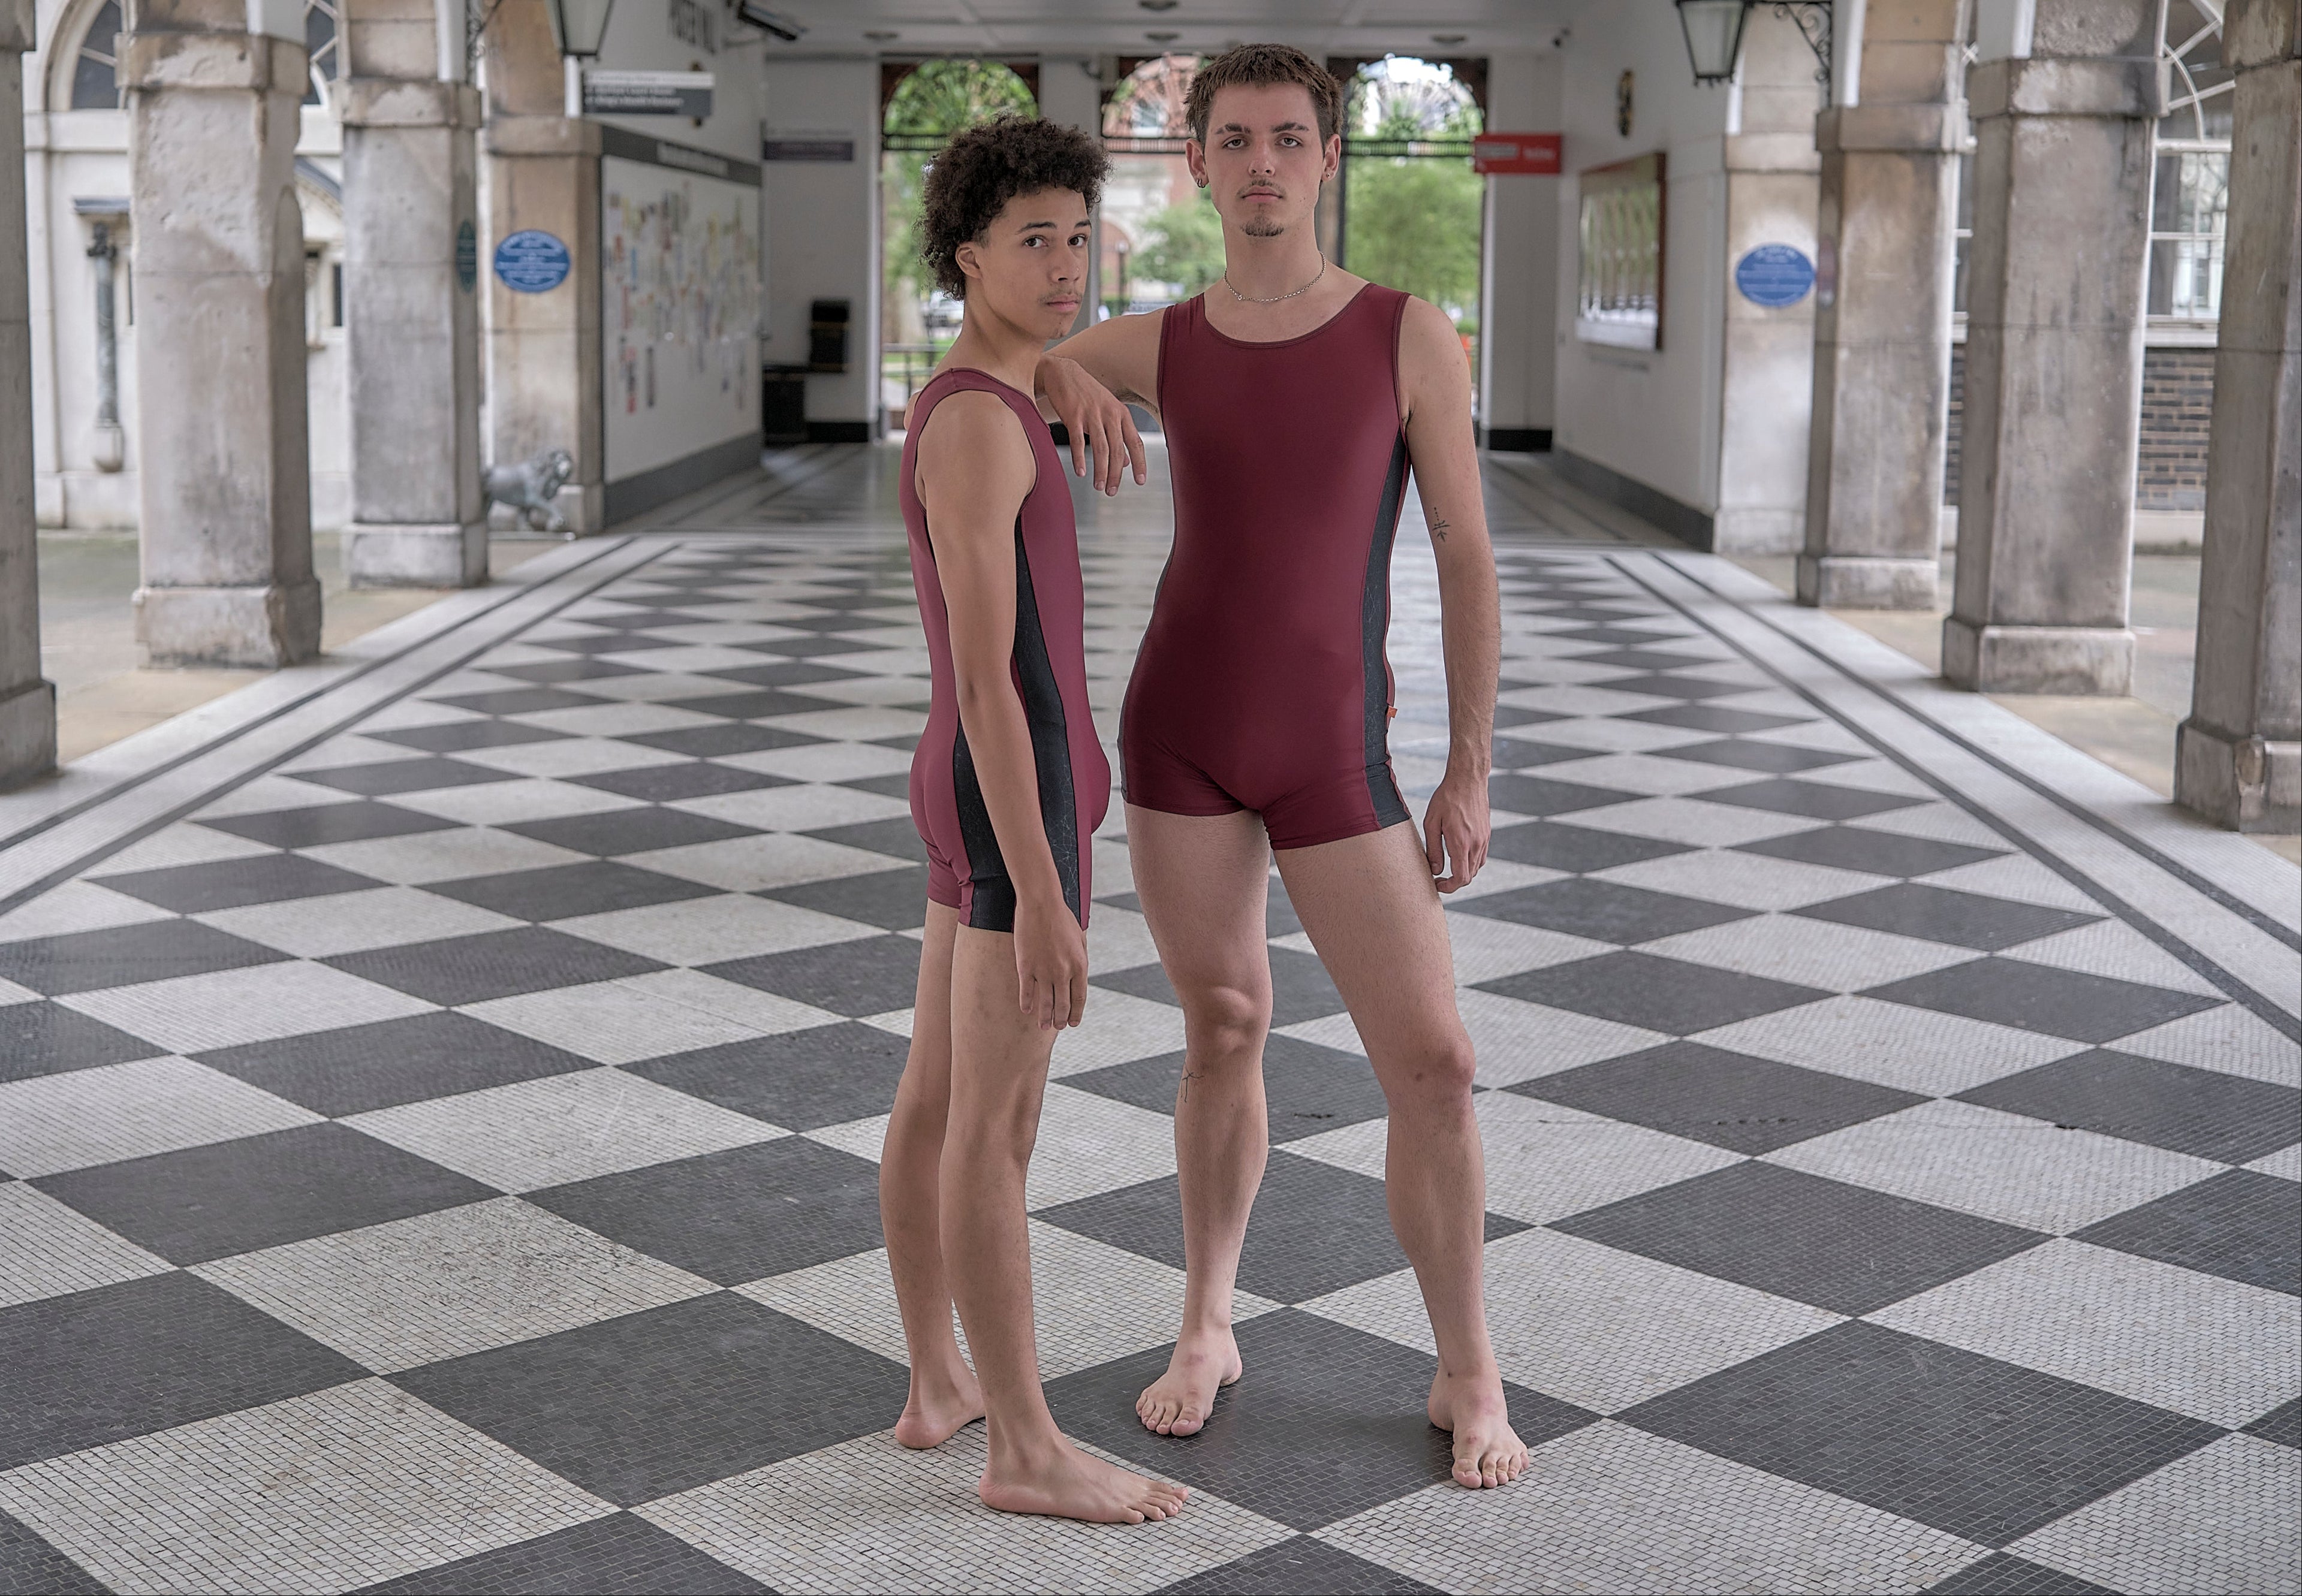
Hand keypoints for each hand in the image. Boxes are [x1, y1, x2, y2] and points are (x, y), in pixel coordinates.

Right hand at [1012, 892, 1088, 1029]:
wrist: (1041, 904)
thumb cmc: (1062, 918)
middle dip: (1060, 1019)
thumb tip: (1079, 975)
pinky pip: (1027, 992)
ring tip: (1043, 1026)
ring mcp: (1044, 971)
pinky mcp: (1026, 967)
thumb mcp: (1080, 938)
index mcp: (1080, 965)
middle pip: (1063, 1005)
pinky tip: (1026, 1010)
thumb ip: (1080, 958)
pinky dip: (1027, 1003)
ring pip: (1045, 1003)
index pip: (1079, 998)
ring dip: (1045, 1017)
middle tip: (1057, 1027)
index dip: (1076, 1013)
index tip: (1073, 1023)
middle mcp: (1063, 972)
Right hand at [1041, 356, 1146, 496]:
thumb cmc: (1086, 394)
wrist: (1062, 373)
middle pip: (1118, 450)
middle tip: (1111, 492)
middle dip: (1116, 474)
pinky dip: (1080, 459)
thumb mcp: (1107, 411)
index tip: (1141, 481)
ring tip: (1099, 487)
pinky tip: (1081, 473)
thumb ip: (1118, 435)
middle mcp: (1110, 414)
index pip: (1136, 442)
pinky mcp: (1073, 414)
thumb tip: (1127, 461)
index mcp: (1121, 414)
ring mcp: (1092, 414)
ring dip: (1101, 471)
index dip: (1140, 463)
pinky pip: (1078, 441)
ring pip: (1101, 448)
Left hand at [1423, 768, 1490, 893]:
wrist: (1468, 779)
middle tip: (1438, 876)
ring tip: (1447, 866)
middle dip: (1454, 882)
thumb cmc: (1446, 798)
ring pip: (1476, 867)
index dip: (1449, 887)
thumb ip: (1433, 849)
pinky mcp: (1487, 834)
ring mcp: (1484, 839)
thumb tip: (1434, 870)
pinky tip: (1458, 854)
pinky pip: (1481, 856)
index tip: (1437, 884)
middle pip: (1469, 876)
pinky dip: (1471, 862)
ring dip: (1463, 872)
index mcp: (1461, 843)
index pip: (1461, 878)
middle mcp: (1476, 844)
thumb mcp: (1431, 822)